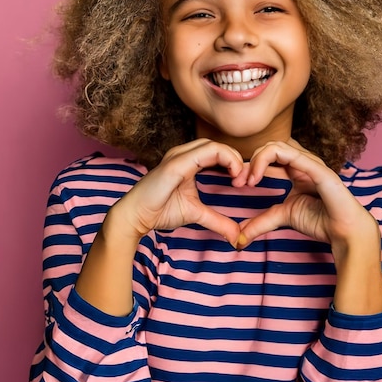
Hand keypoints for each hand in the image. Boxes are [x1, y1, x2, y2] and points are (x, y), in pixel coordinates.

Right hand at [107, 138, 244, 245]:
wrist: (135, 217)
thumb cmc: (160, 211)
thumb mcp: (196, 214)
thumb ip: (217, 221)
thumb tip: (236, 235)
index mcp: (188, 161)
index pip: (217, 152)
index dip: (234, 163)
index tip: (244, 183)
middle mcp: (183, 153)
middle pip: (218, 145)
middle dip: (237, 160)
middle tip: (246, 180)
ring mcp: (178, 156)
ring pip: (214, 145)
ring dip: (233, 158)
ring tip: (240, 177)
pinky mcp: (176, 164)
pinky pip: (206, 153)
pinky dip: (225, 159)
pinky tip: (233, 175)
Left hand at [234, 139, 381, 313]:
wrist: (343, 231)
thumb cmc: (320, 220)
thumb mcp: (283, 217)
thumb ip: (262, 221)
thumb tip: (240, 235)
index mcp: (295, 169)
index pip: (268, 156)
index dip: (249, 166)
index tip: (236, 184)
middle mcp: (302, 162)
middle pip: (269, 147)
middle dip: (249, 162)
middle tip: (238, 182)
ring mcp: (310, 163)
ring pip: (276, 145)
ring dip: (256, 160)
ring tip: (248, 180)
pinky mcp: (317, 168)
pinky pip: (290, 154)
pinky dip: (267, 161)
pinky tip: (257, 178)